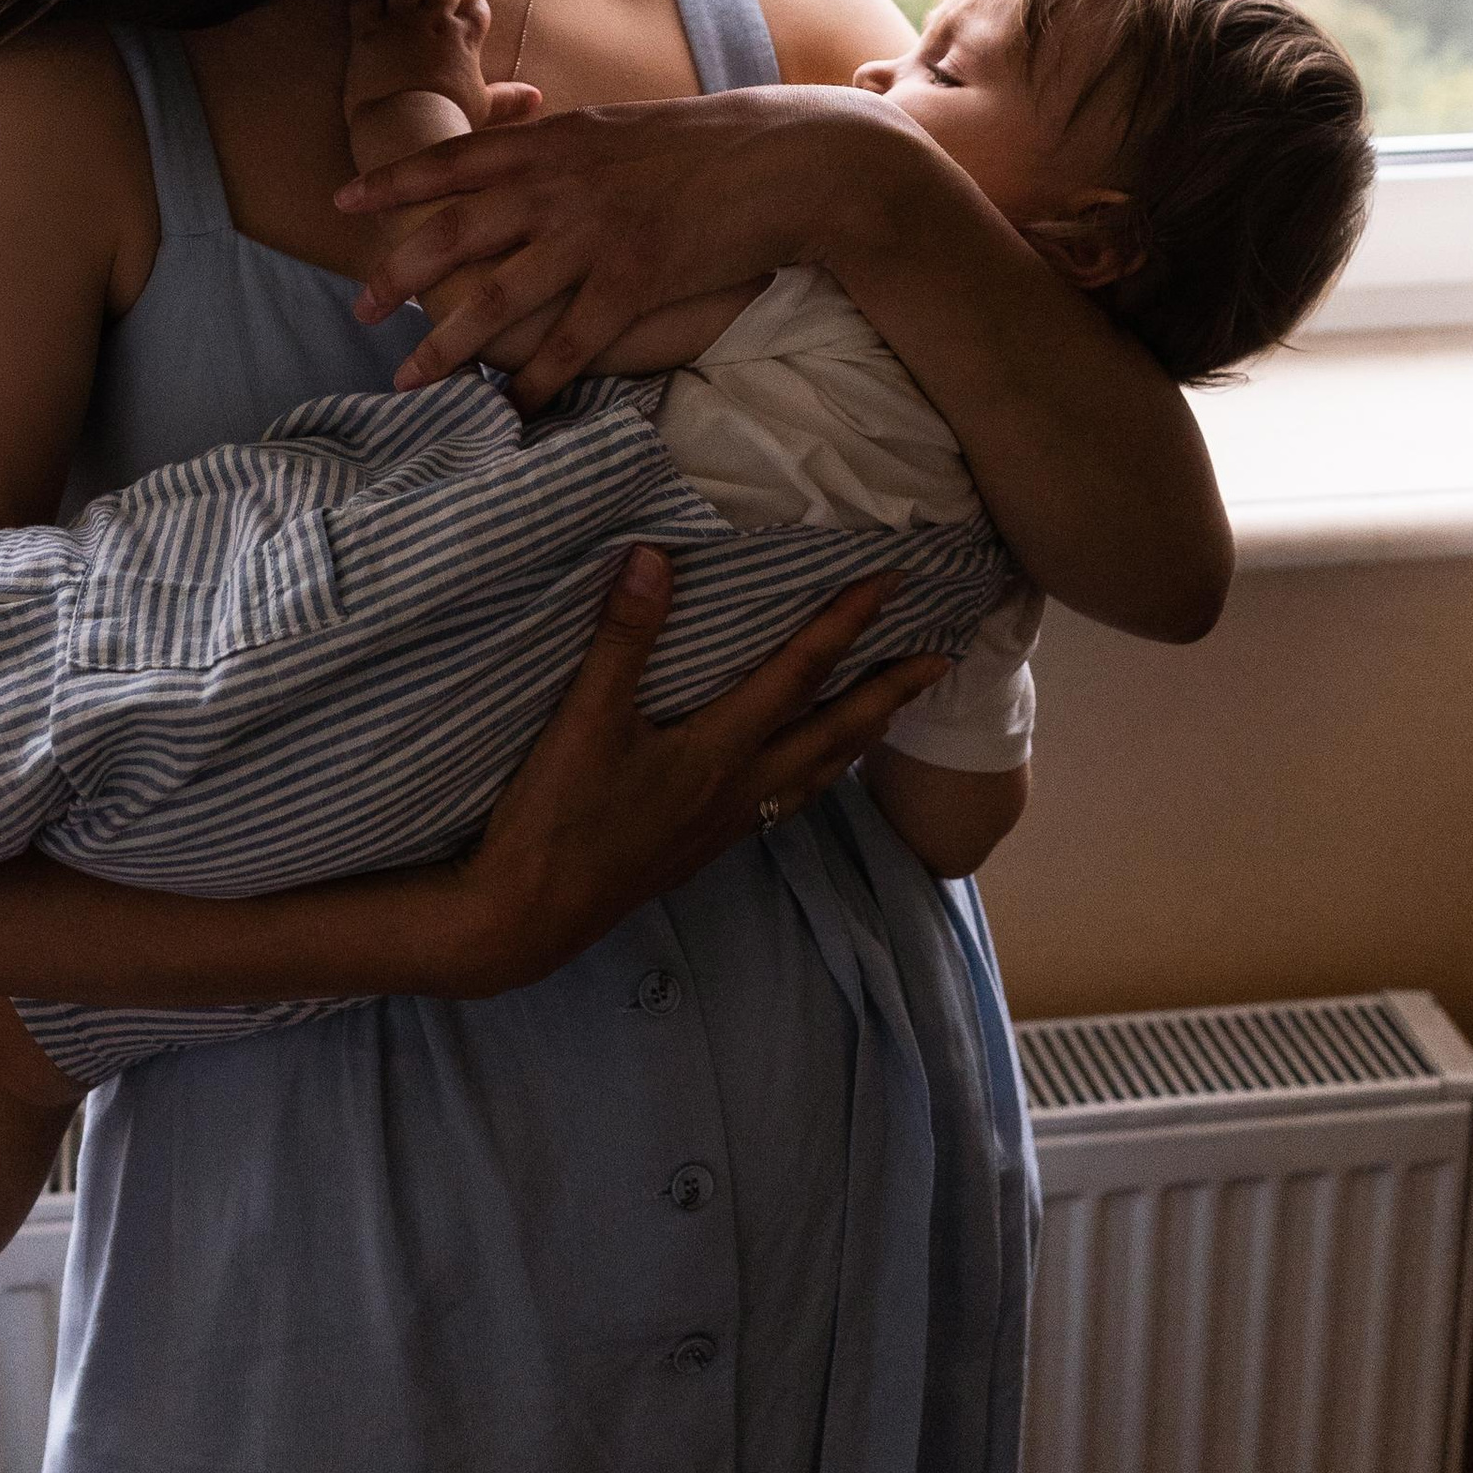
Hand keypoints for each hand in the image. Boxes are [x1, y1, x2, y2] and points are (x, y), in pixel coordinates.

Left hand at [334, 89, 913, 402]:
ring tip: (407, 377)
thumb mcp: (623, 128)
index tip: (344, 202)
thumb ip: (567, 147)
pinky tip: (514, 407)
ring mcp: (597, 235)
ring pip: (498, 299)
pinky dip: (538, 381)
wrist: (790, 158)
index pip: (455, 158)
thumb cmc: (710, 142)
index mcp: (556, 141)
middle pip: (455, 233)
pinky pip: (572, 343)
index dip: (395, 181)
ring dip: (447, 344)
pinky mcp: (637, 281)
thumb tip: (525, 150)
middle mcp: (562, 185)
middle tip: (360, 307)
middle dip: (400, 273)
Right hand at [440, 545, 949, 994]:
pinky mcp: (705, 846)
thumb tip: (652, 557)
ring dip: (864, 736)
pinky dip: (818, 774)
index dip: (846, 625)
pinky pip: (788, 801)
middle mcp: (739, 788)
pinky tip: (808, 771)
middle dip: (891, 692)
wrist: (530, 915)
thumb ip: (623, 638)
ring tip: (893, 712)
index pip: (799, 674)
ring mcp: (726, 823)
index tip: (892, 584)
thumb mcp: (583, 721)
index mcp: (718, 751)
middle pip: (836, 733)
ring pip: (819, 773)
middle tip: (942, 660)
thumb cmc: (556, 817)